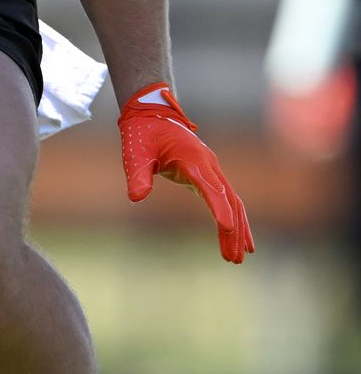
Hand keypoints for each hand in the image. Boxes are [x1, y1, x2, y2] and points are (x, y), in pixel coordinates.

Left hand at [118, 83, 254, 263]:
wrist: (153, 113)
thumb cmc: (142, 134)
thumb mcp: (135, 153)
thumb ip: (137, 174)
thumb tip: (136, 198)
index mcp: (192, 159)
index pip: (210, 187)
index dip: (218, 208)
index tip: (226, 228)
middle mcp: (208, 165)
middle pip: (229, 200)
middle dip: (233, 231)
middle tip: (234, 260)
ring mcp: (211, 169)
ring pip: (233, 202)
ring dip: (238, 229)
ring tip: (239, 258)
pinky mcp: (208, 175)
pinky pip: (227, 199)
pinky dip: (234, 219)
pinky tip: (236, 238)